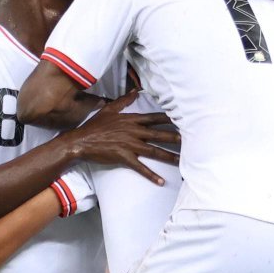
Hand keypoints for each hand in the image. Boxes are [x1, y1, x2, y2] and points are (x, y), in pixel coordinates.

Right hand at [64, 88, 179, 183]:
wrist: (81, 141)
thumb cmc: (95, 126)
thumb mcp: (109, 109)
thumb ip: (124, 101)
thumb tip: (135, 91)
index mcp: (132, 120)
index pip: (155, 118)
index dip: (170, 119)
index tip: (184, 119)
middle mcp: (134, 131)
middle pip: (159, 134)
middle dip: (176, 138)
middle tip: (192, 141)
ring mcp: (129, 145)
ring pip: (154, 151)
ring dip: (169, 157)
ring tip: (182, 162)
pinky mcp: (124, 157)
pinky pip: (140, 167)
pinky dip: (151, 175)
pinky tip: (161, 181)